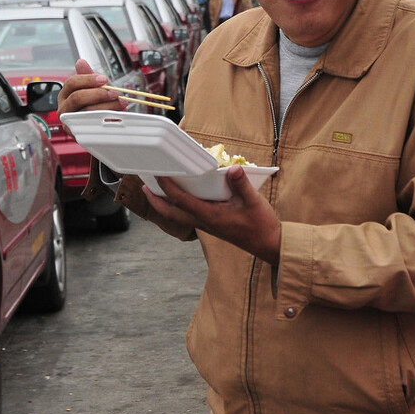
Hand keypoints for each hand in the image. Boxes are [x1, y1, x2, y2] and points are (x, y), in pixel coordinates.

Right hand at [57, 59, 129, 123]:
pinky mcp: (77, 134)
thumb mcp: (93, 88)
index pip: (72, 83)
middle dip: (98, 94)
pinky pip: (92, 127)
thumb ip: (88, 76)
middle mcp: (64, 108)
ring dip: (106, 107)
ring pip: (86, 112)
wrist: (96, 128)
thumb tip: (81, 62)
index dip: (88, 80)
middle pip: (77, 98)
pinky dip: (106, 121)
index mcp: (65, 94)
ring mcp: (69, 122)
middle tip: (115, 93)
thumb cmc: (93, 105)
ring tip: (121, 104)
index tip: (104, 79)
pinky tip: (116, 116)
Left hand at [146, 167, 281, 263]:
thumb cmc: (261, 225)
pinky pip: (189, 215)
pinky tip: (183, 196)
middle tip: (144, 187)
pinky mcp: (212, 225)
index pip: (182, 201)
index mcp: (210, 217)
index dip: (167, 188)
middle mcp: (204, 222)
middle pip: (171, 213)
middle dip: (156, 201)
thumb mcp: (253, 202)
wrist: (269, 245)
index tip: (158, 174)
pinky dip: (180, 206)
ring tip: (156, 190)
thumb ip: (242, 184)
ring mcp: (207, 225)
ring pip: (179, 216)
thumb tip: (233, 168)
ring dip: (165, 204)